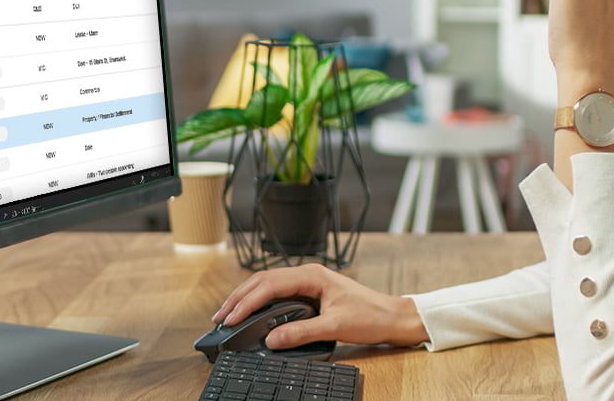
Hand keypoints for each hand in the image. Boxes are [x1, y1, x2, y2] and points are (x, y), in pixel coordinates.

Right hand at [211, 264, 427, 348]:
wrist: (393, 317)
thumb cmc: (371, 316)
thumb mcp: (335, 326)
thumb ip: (301, 332)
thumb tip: (271, 340)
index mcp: (311, 275)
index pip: (268, 285)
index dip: (246, 302)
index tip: (231, 317)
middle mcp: (307, 274)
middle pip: (262, 281)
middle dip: (239, 298)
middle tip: (220, 317)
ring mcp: (308, 282)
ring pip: (267, 286)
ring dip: (246, 299)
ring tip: (228, 314)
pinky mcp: (310, 292)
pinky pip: (277, 293)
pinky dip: (259, 302)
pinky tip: (251, 312)